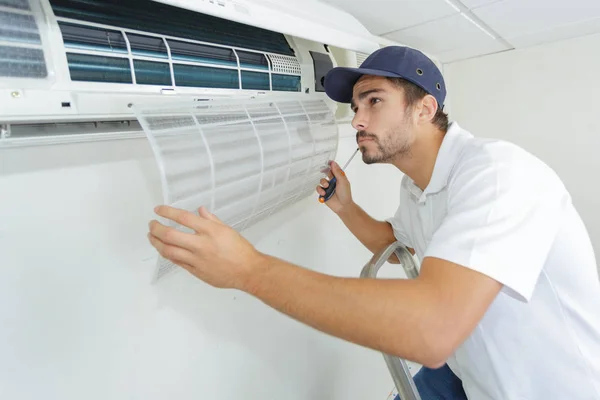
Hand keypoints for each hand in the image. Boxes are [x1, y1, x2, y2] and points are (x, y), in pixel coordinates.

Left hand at [147, 205, 265, 289]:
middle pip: (170, 235)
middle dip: (156, 228)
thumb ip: (211, 220)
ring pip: (169, 250)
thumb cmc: (240, 249)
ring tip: (152, 237)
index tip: (158, 210)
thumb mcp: (227, 230)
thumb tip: (200, 210)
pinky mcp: (196, 271)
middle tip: (152, 224)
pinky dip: (168, 254)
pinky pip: (177, 262)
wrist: (248, 271)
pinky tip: (164, 249)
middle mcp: (201, 244)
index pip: (183, 218)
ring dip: (156, 243)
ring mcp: (197, 259)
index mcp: (210, 231)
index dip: (167, 212)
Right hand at [316, 161, 353, 213]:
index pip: (334, 169)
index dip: (331, 165)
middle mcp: (333, 181)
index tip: (328, 162)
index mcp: (339, 177)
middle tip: (323, 170)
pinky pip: (318, 188)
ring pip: (321, 180)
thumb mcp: (343, 181)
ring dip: (323, 182)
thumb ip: (337, 172)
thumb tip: (333, 163)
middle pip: (326, 173)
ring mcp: (328, 187)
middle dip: (324, 171)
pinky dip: (320, 190)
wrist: (343, 206)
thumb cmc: (345, 194)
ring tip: (326, 186)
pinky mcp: (323, 193)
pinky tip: (324, 193)